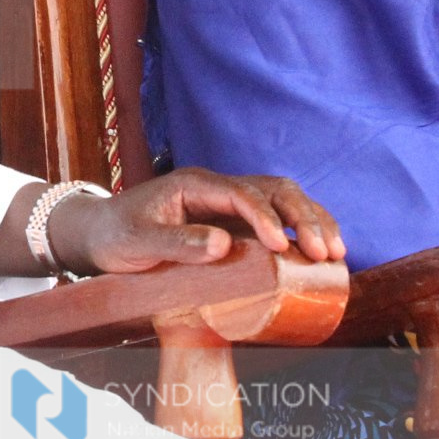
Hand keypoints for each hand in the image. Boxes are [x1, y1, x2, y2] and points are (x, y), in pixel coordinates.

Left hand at [51, 168, 344, 273]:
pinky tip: (321, 252)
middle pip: (274, 189)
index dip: (265, 217)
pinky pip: (277, 217)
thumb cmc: (117, 236)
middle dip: (303, 217)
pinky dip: (302, 230)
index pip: (241, 193)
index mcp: (195, 185)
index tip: (281, 246)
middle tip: (324, 252)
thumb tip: (222, 245)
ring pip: (283, 199)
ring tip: (335, 252)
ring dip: (312, 221)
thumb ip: (177, 243)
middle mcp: (218, 188)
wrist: (102, 235)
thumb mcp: (138, 243)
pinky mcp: (236, 221)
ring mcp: (229, 203)